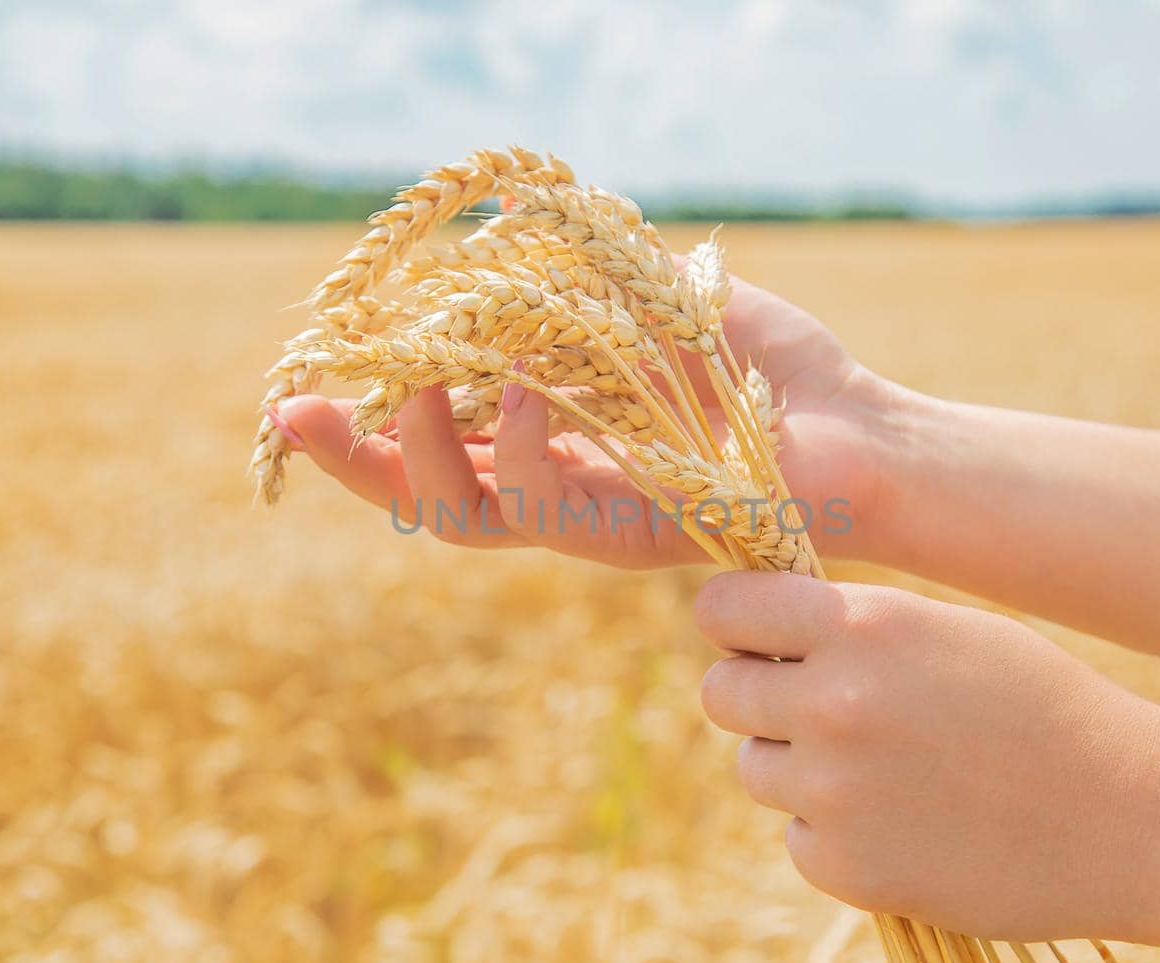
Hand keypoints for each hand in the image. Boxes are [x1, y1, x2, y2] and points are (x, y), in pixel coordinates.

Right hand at [274, 277, 898, 567]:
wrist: (860, 430)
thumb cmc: (766, 369)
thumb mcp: (661, 303)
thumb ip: (583, 280)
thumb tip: (509, 226)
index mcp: (552, 448)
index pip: (434, 453)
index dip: (363, 429)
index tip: (300, 384)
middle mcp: (560, 497)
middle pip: (426, 502)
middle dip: (353, 461)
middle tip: (298, 411)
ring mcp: (595, 526)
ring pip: (468, 522)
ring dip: (425, 452)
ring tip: (418, 384)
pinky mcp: (639, 539)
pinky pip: (551, 509)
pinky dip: (523, 441)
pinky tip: (525, 381)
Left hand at [694, 571, 1159, 940]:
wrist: (1133, 818)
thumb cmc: (1042, 707)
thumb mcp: (947, 630)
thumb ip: (850, 623)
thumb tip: (754, 626)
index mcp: (863, 625)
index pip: (724, 609)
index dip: (735, 624)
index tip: (753, 640)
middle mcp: (834, 702)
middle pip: (721, 693)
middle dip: (758, 698)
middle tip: (819, 712)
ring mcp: (834, 791)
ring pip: (756, 767)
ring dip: (798, 769)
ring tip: (888, 771)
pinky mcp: (845, 867)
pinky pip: (797, 837)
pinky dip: (835, 836)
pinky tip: (908, 825)